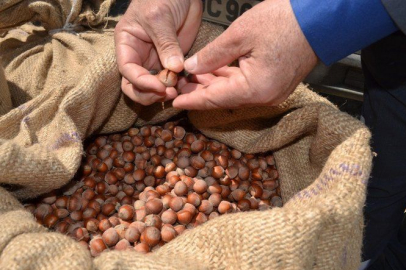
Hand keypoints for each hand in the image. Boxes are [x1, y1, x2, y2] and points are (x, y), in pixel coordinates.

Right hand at [115, 0, 201, 105]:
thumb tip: (173, 69)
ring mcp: (155, 61)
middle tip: (168, 93)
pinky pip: (171, 81)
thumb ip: (166, 44)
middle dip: (149, 94)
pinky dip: (177, 87)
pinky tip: (186, 86)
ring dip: (163, 93)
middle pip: (135, 86)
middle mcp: (139, 56)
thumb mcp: (160, 17)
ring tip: (178, 91)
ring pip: (153, 87)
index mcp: (127, 44)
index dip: (141, 83)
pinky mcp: (172, 63)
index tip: (159, 87)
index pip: (128, 70)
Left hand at [172, 0, 317, 109]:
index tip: (175, 102)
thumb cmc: (282, 21)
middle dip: (200, 91)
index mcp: (255, 88)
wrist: (318, 18)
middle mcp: (264, 97)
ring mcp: (271, 92)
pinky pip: (246, 86)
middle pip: (224, 98)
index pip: (215, 99)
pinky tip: (213, 72)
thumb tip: (191, 68)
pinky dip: (228, 79)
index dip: (193, 100)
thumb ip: (212, 56)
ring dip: (213, 84)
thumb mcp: (239, 35)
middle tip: (178, 85)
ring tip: (191, 77)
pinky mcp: (275, 84)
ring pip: (234, 92)